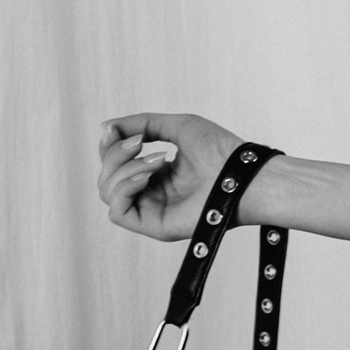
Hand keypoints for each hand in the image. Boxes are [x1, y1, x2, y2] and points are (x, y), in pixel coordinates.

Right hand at [97, 112, 243, 241]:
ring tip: (157, 160)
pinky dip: (124, 188)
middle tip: (140, 143)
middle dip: (115, 154)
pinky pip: (117, 213)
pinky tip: (147, 176)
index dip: (108, 145)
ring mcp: (153, 210)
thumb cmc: (221, 151)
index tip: (115, 130)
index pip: (114, 163)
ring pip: (108, 192)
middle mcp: (152, 194)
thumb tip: (106, 127)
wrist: (243, 173)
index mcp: (157, 174)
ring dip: (124, 169)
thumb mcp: (176, 126)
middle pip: (106, 177)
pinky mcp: (156, 226)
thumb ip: (141, 124)